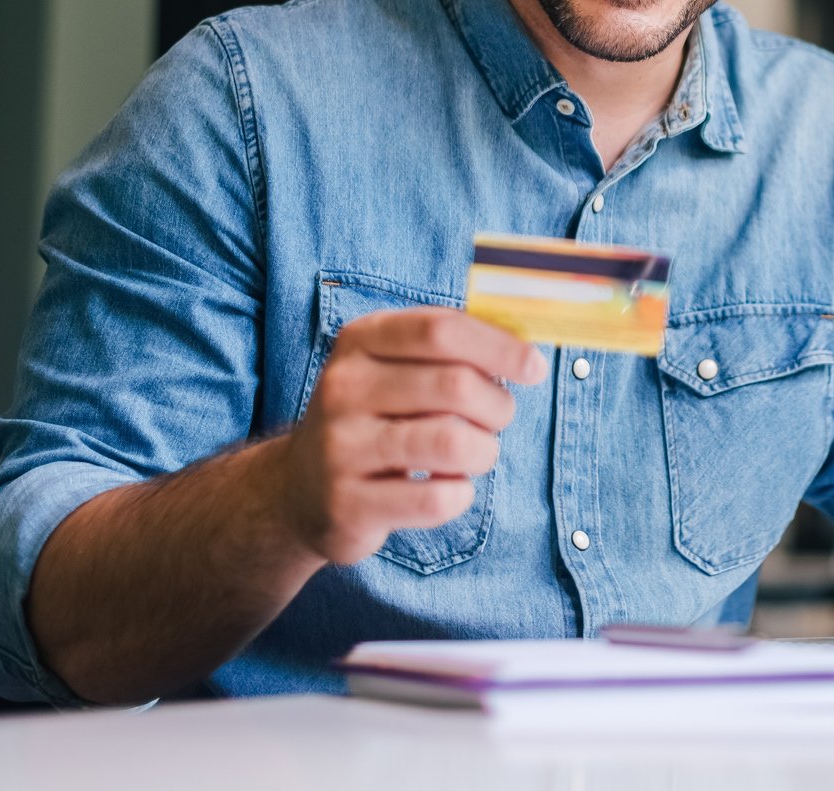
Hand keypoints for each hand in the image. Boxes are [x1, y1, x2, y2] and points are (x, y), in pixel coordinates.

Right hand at [270, 306, 546, 564]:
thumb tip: (525, 355)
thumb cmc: (374, 417)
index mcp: (360, 341)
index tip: (534, 367)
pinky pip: (436, 498)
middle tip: (497, 420)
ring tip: (475, 454)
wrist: (299, 488)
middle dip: (498, 406)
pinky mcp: (347, 504)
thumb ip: (451, 351)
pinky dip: (460, 494)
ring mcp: (340, 447)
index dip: (499, 347)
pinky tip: (448, 488)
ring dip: (484, 451)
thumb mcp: (394, 367)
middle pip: (456, 385)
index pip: (441, 330)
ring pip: (452, 442)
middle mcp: (343, 387)